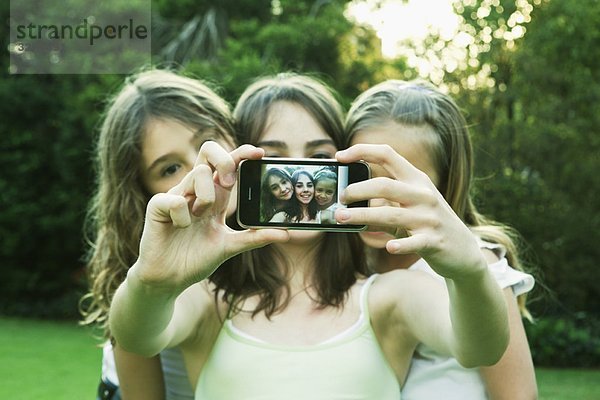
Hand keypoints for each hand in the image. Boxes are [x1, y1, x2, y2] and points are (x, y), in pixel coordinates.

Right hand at [132, 142, 288, 291]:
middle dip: (224, 160)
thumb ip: (254, 238)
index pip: (228, 164)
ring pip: (198, 173)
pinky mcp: (158, 206)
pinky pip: (176, 199)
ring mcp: (177, 195)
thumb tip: (286, 234)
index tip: (260, 154)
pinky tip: (180, 228)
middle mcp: (196, 190)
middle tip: (230, 183)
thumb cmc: (195, 259)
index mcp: (214, 195)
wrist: (169, 279)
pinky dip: (183, 216)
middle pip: (208, 151)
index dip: (242, 153)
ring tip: (201, 217)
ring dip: (206, 197)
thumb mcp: (230, 247)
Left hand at [335, 144, 484, 278]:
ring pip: (391, 214)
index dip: (362, 151)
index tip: (340, 155)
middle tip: (340, 198)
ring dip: (363, 216)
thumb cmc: (428, 223)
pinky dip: (401, 244)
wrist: (463, 251)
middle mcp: (423, 195)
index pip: (388, 155)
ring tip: (341, 218)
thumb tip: (350, 196)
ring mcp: (429, 218)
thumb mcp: (411, 203)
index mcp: (416, 180)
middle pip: (385, 185)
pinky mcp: (434, 241)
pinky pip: (414, 241)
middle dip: (357, 190)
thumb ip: (386, 198)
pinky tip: (389, 247)